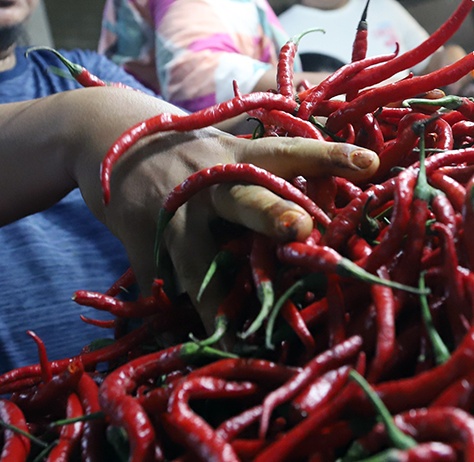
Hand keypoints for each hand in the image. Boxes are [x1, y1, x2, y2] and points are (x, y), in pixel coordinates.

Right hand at [98, 130, 378, 331]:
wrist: (103, 135)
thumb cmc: (183, 149)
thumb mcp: (223, 147)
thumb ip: (262, 175)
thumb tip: (320, 218)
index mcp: (237, 154)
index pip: (290, 151)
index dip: (329, 156)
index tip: (371, 165)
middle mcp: (207, 179)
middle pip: (245, 196)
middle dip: (272, 213)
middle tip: (301, 229)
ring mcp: (170, 209)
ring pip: (196, 254)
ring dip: (216, 295)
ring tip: (237, 333)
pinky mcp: (138, 236)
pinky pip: (160, 278)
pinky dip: (175, 308)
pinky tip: (198, 338)